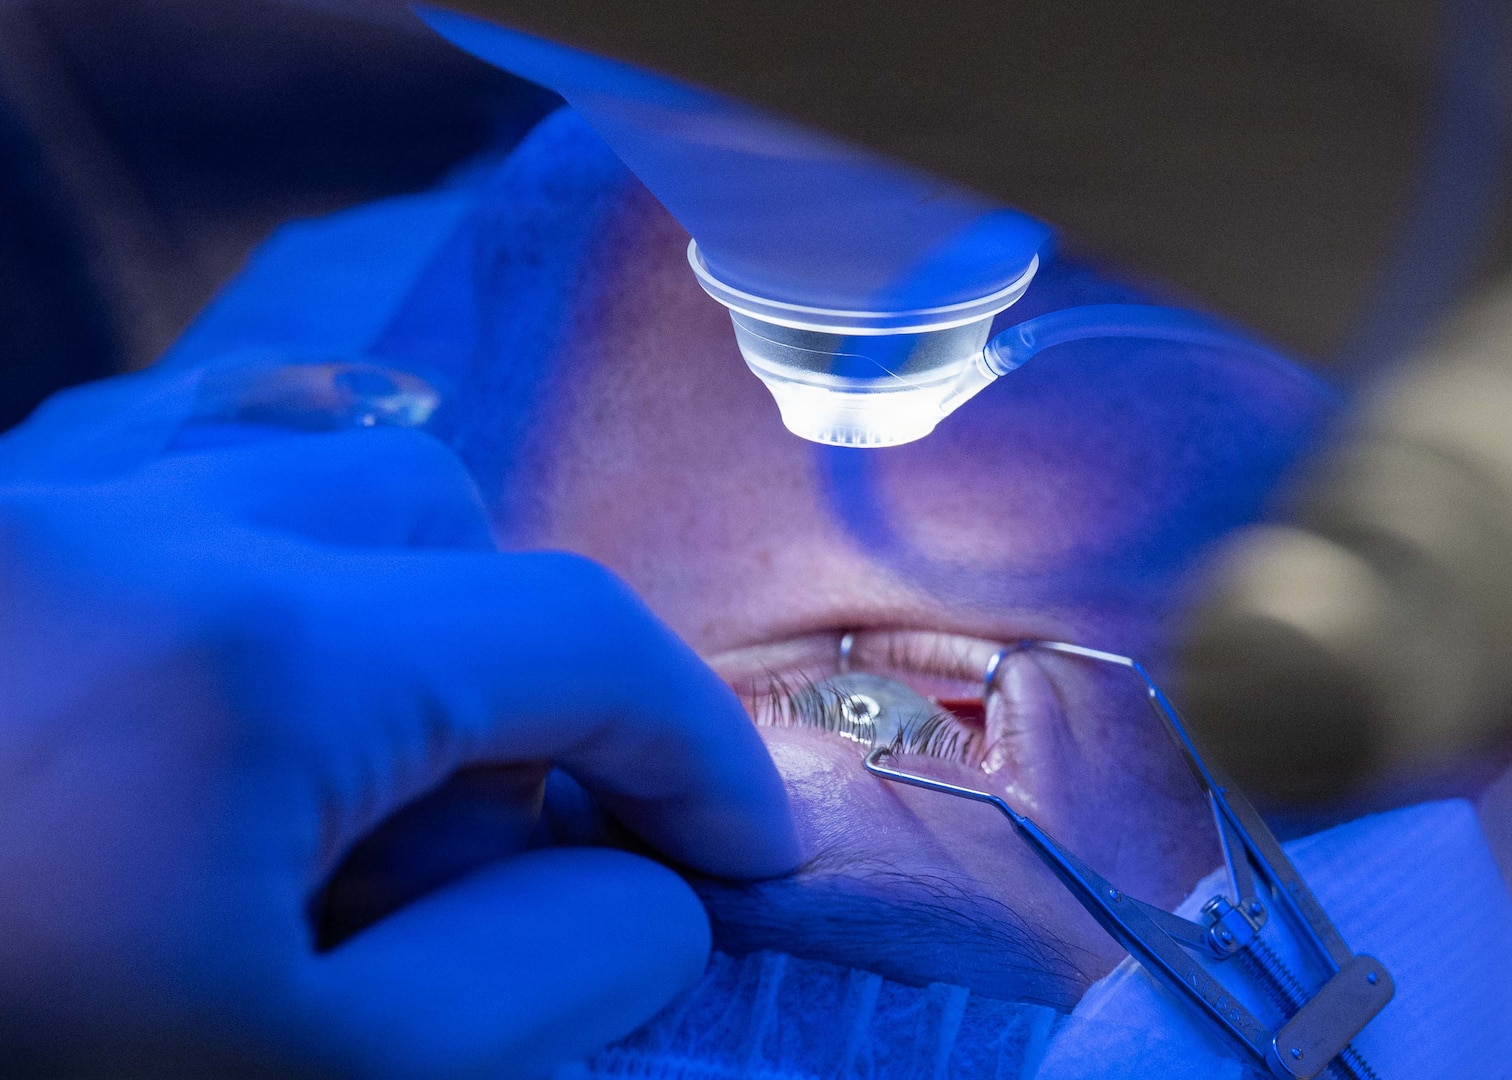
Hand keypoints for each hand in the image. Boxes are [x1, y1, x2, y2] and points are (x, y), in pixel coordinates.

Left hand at [0, 371, 799, 1077]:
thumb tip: (657, 887)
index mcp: (248, 658)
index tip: (739, 858)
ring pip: (303, 475)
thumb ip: (539, 981)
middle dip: (508, 688)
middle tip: (453, 866)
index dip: (691, 745)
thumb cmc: (9, 1069)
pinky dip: (256, 552)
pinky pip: (160, 466)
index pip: (572, 638)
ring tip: (325, 781)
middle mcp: (131, 522)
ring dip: (383, 614)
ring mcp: (17, 508)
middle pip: (443, 529)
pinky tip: (230, 667)